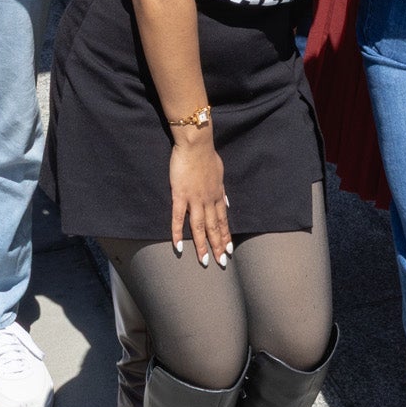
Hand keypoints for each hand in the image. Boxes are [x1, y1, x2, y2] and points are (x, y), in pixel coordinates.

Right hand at [168, 130, 231, 265]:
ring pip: (199, 227)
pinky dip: (177, 233)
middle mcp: (208, 200)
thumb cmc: (206, 155)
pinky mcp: (180, 195)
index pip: (223, 220)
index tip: (228, 249)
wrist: (195, 144)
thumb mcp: (219, 173)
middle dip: (218, 246)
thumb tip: (226, 201)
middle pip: (213, 227)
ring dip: (202, 245)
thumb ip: (221, 190)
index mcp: (217, 195)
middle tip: (221, 262)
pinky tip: (178, 246)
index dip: (225, 236)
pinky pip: (178, 218)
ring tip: (204, 261)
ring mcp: (194, 199)